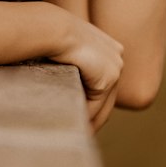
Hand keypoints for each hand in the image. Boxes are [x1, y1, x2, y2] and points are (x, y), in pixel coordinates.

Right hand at [49, 10, 123, 134]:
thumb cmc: (48, 36)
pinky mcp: (108, 77)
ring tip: (75, 137)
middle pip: (107, 97)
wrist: (51, 29)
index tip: (81, 116)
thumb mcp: (66, 50)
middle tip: (81, 135)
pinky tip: (73, 129)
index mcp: (110, 48)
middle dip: (94, 117)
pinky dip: (84, 119)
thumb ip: (74, 67)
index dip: (93, 102)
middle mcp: (117, 56)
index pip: (104, 84)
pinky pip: (95, 107)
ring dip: (89, 122)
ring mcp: (115, 67)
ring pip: (102, 105)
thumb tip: (65, 88)